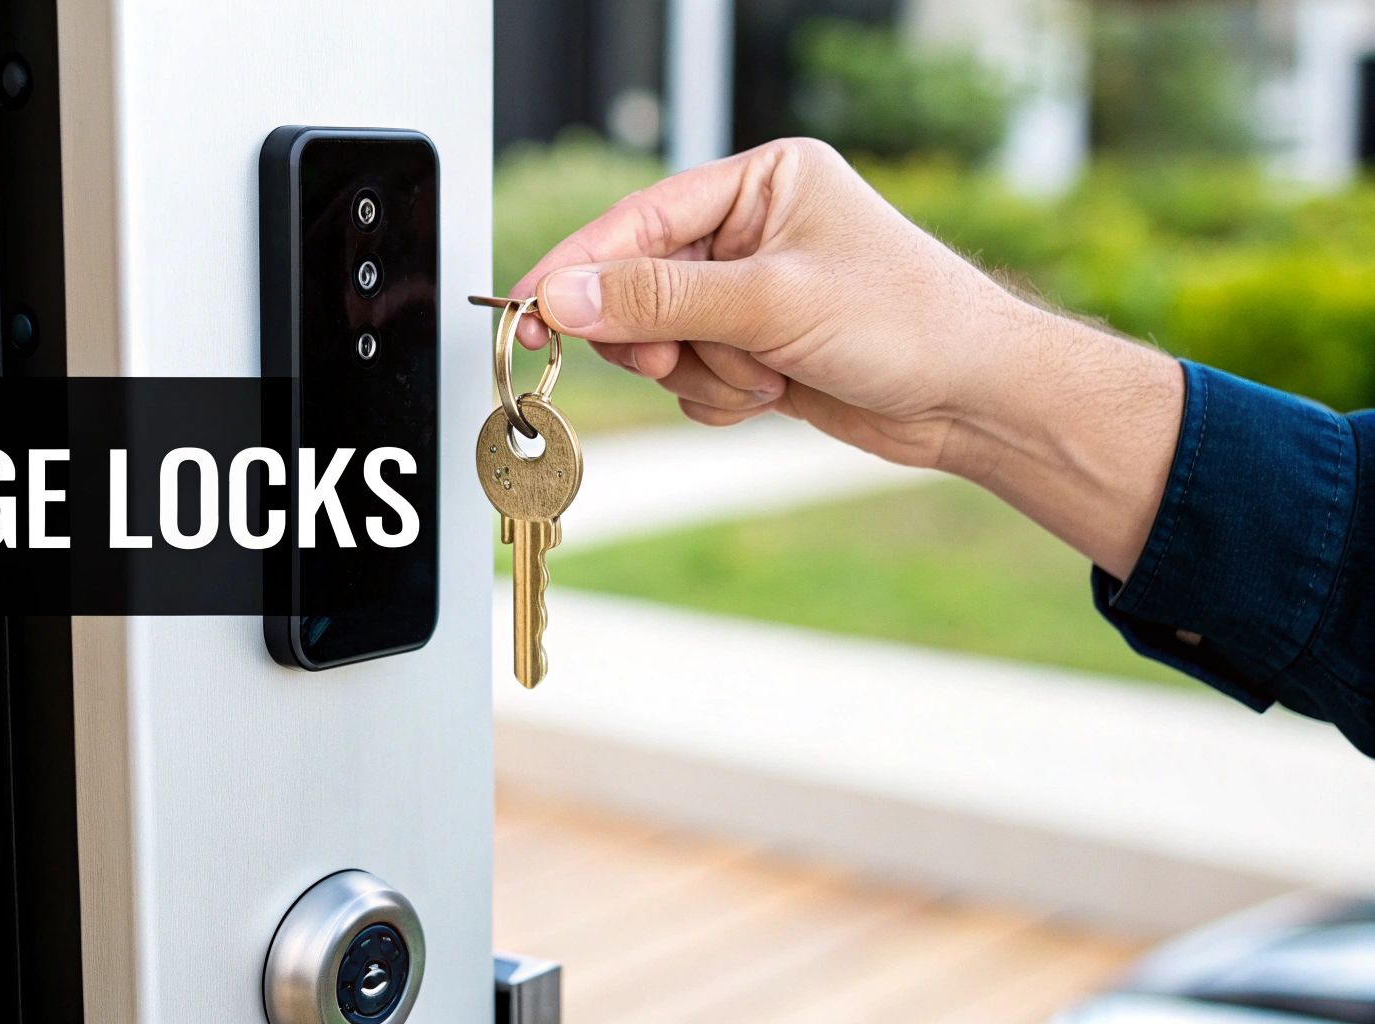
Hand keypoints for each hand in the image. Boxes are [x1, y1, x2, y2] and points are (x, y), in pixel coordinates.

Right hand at [510, 138, 1184, 578]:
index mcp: (761, 182)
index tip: (527, 308)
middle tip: (680, 358)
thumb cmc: (908, 324)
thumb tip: (566, 296)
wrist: (974, 401)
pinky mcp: (755, 349)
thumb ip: (660, 299)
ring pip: (662, 342)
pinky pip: (689, 380)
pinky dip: (718, 398)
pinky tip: (772, 396)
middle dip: (661, 335)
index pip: (641, 219)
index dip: (580, 266)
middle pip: (639, 285)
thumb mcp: (772, 303)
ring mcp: (751, 294)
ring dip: (703, 374)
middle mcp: (751, 231)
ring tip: (765, 377)